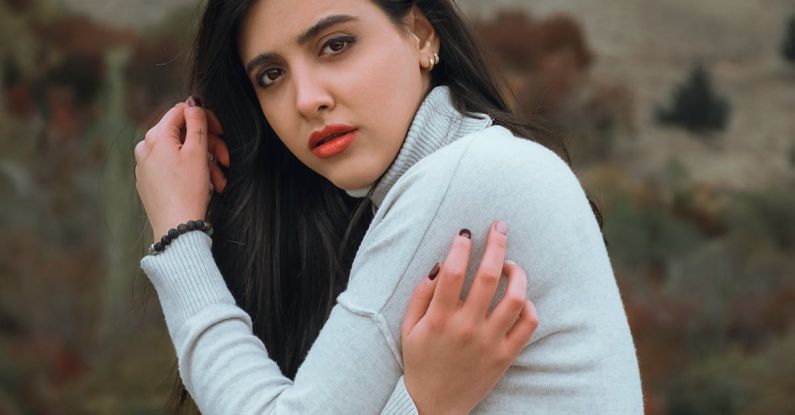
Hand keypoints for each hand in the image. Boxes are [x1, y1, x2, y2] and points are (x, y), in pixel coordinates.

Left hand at [134, 98, 229, 241]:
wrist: (176, 228)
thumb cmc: (188, 191)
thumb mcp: (198, 152)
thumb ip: (196, 122)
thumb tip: (193, 102)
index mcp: (156, 136)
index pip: (182, 111)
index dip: (205, 118)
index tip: (221, 132)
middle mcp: (145, 148)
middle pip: (183, 134)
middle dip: (208, 145)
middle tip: (226, 160)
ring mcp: (145, 166)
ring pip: (181, 152)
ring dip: (204, 162)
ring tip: (220, 180)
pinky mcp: (149, 182)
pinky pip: (172, 168)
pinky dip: (191, 172)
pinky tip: (206, 186)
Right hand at [401, 221, 537, 414]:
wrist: (436, 407)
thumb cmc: (420, 363)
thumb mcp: (408, 329)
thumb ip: (421, 295)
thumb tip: (440, 265)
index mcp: (440, 319)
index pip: (453, 272)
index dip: (460, 247)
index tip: (465, 233)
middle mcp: (467, 328)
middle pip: (488, 276)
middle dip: (496, 244)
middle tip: (499, 226)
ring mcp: (490, 342)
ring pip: (515, 298)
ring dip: (516, 274)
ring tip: (510, 264)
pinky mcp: (506, 355)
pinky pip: (528, 325)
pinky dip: (528, 306)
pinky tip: (519, 298)